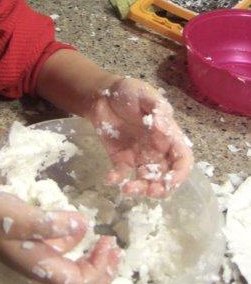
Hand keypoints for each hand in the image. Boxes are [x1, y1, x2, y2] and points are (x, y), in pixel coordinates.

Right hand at [0, 191, 119, 283]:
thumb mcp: (23, 218)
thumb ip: (53, 224)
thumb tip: (84, 226)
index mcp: (42, 266)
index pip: (80, 283)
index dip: (100, 270)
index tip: (108, 244)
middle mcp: (43, 265)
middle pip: (80, 281)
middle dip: (102, 269)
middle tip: (114, 246)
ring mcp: (38, 254)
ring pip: (73, 264)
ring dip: (92, 256)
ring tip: (104, 238)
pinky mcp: (33, 241)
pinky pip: (60, 247)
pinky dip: (75, 240)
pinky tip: (76, 223)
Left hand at [89, 77, 193, 197]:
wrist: (102, 93)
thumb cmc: (128, 91)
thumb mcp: (145, 94)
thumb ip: (157, 109)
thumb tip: (164, 127)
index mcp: (168, 135)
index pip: (182, 159)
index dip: (180, 173)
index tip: (170, 181)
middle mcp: (156, 150)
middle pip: (165, 175)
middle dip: (161, 188)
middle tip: (150, 191)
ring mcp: (138, 156)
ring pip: (145, 180)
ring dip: (140, 188)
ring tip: (127, 189)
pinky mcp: (120, 158)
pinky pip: (122, 174)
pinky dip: (117, 179)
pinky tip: (111, 178)